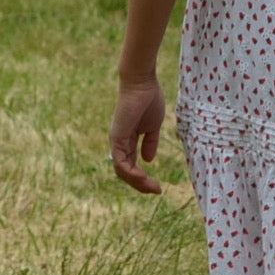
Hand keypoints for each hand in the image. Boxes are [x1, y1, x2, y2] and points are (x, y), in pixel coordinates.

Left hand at [110, 77, 166, 194]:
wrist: (142, 83)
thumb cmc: (148, 99)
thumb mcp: (153, 126)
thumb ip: (150, 142)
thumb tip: (148, 159)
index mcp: (128, 140)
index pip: (131, 166)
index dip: (143, 178)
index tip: (158, 186)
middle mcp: (120, 143)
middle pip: (125, 172)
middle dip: (141, 185)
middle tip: (157, 190)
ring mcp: (117, 141)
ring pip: (122, 171)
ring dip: (137, 182)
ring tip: (152, 187)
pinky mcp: (117, 138)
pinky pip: (121, 162)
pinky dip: (131, 173)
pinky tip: (143, 177)